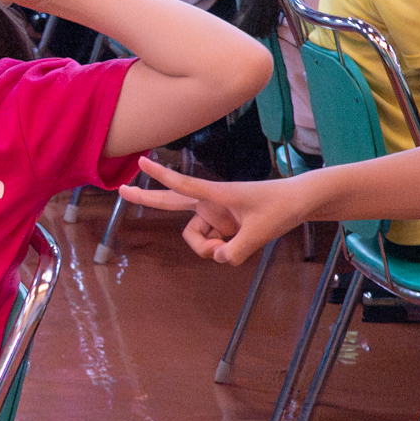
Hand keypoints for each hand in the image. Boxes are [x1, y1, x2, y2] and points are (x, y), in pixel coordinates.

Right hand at [115, 156, 312, 264]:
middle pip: (170, 203)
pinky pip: (211, 245)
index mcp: (216, 194)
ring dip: (208, 249)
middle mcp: (209, 204)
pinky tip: (239, 243)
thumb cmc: (280, 208)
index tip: (140, 161)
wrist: (298, 202)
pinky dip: (221, 250)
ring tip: (232, 246)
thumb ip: (235, 252)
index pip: (182, 185)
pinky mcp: (221, 225)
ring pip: (196, 239)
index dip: (160, 175)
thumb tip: (218, 259)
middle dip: (146, 198)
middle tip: (121, 190)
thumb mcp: (260, 234)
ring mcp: (214, 215)